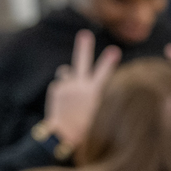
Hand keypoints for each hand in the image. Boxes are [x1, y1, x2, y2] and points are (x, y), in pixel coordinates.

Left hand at [44, 30, 120, 147]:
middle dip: (84, 47)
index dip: (109, 61)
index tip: (114, 50)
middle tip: (85, 34)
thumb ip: (91, 94)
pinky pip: (59, 85)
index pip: (104, 73)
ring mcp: (67, 85)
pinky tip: (63, 103)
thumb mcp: (97, 112)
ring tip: (70, 89)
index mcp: (94, 92)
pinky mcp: (56, 88)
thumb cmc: (85, 129)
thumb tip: (75, 76)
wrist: (64, 135)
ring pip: (66, 71)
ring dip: (68, 75)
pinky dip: (61, 90)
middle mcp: (80, 85)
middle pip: (82, 61)